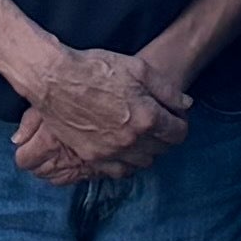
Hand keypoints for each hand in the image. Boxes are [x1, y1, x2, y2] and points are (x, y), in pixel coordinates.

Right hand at [13, 43, 185, 185]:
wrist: (55, 79)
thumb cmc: (97, 69)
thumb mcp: (139, 69)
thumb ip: (167, 90)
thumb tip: (186, 105)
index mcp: (147, 117)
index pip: (179, 133)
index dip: (180, 123)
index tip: (174, 116)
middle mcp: (132, 140)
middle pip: (163, 149)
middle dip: (166, 136)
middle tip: (158, 122)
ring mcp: (111, 151)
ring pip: (144, 162)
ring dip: (148, 150)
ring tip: (141, 135)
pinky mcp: (92, 157)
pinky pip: (119, 171)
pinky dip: (127, 163)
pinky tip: (125, 149)